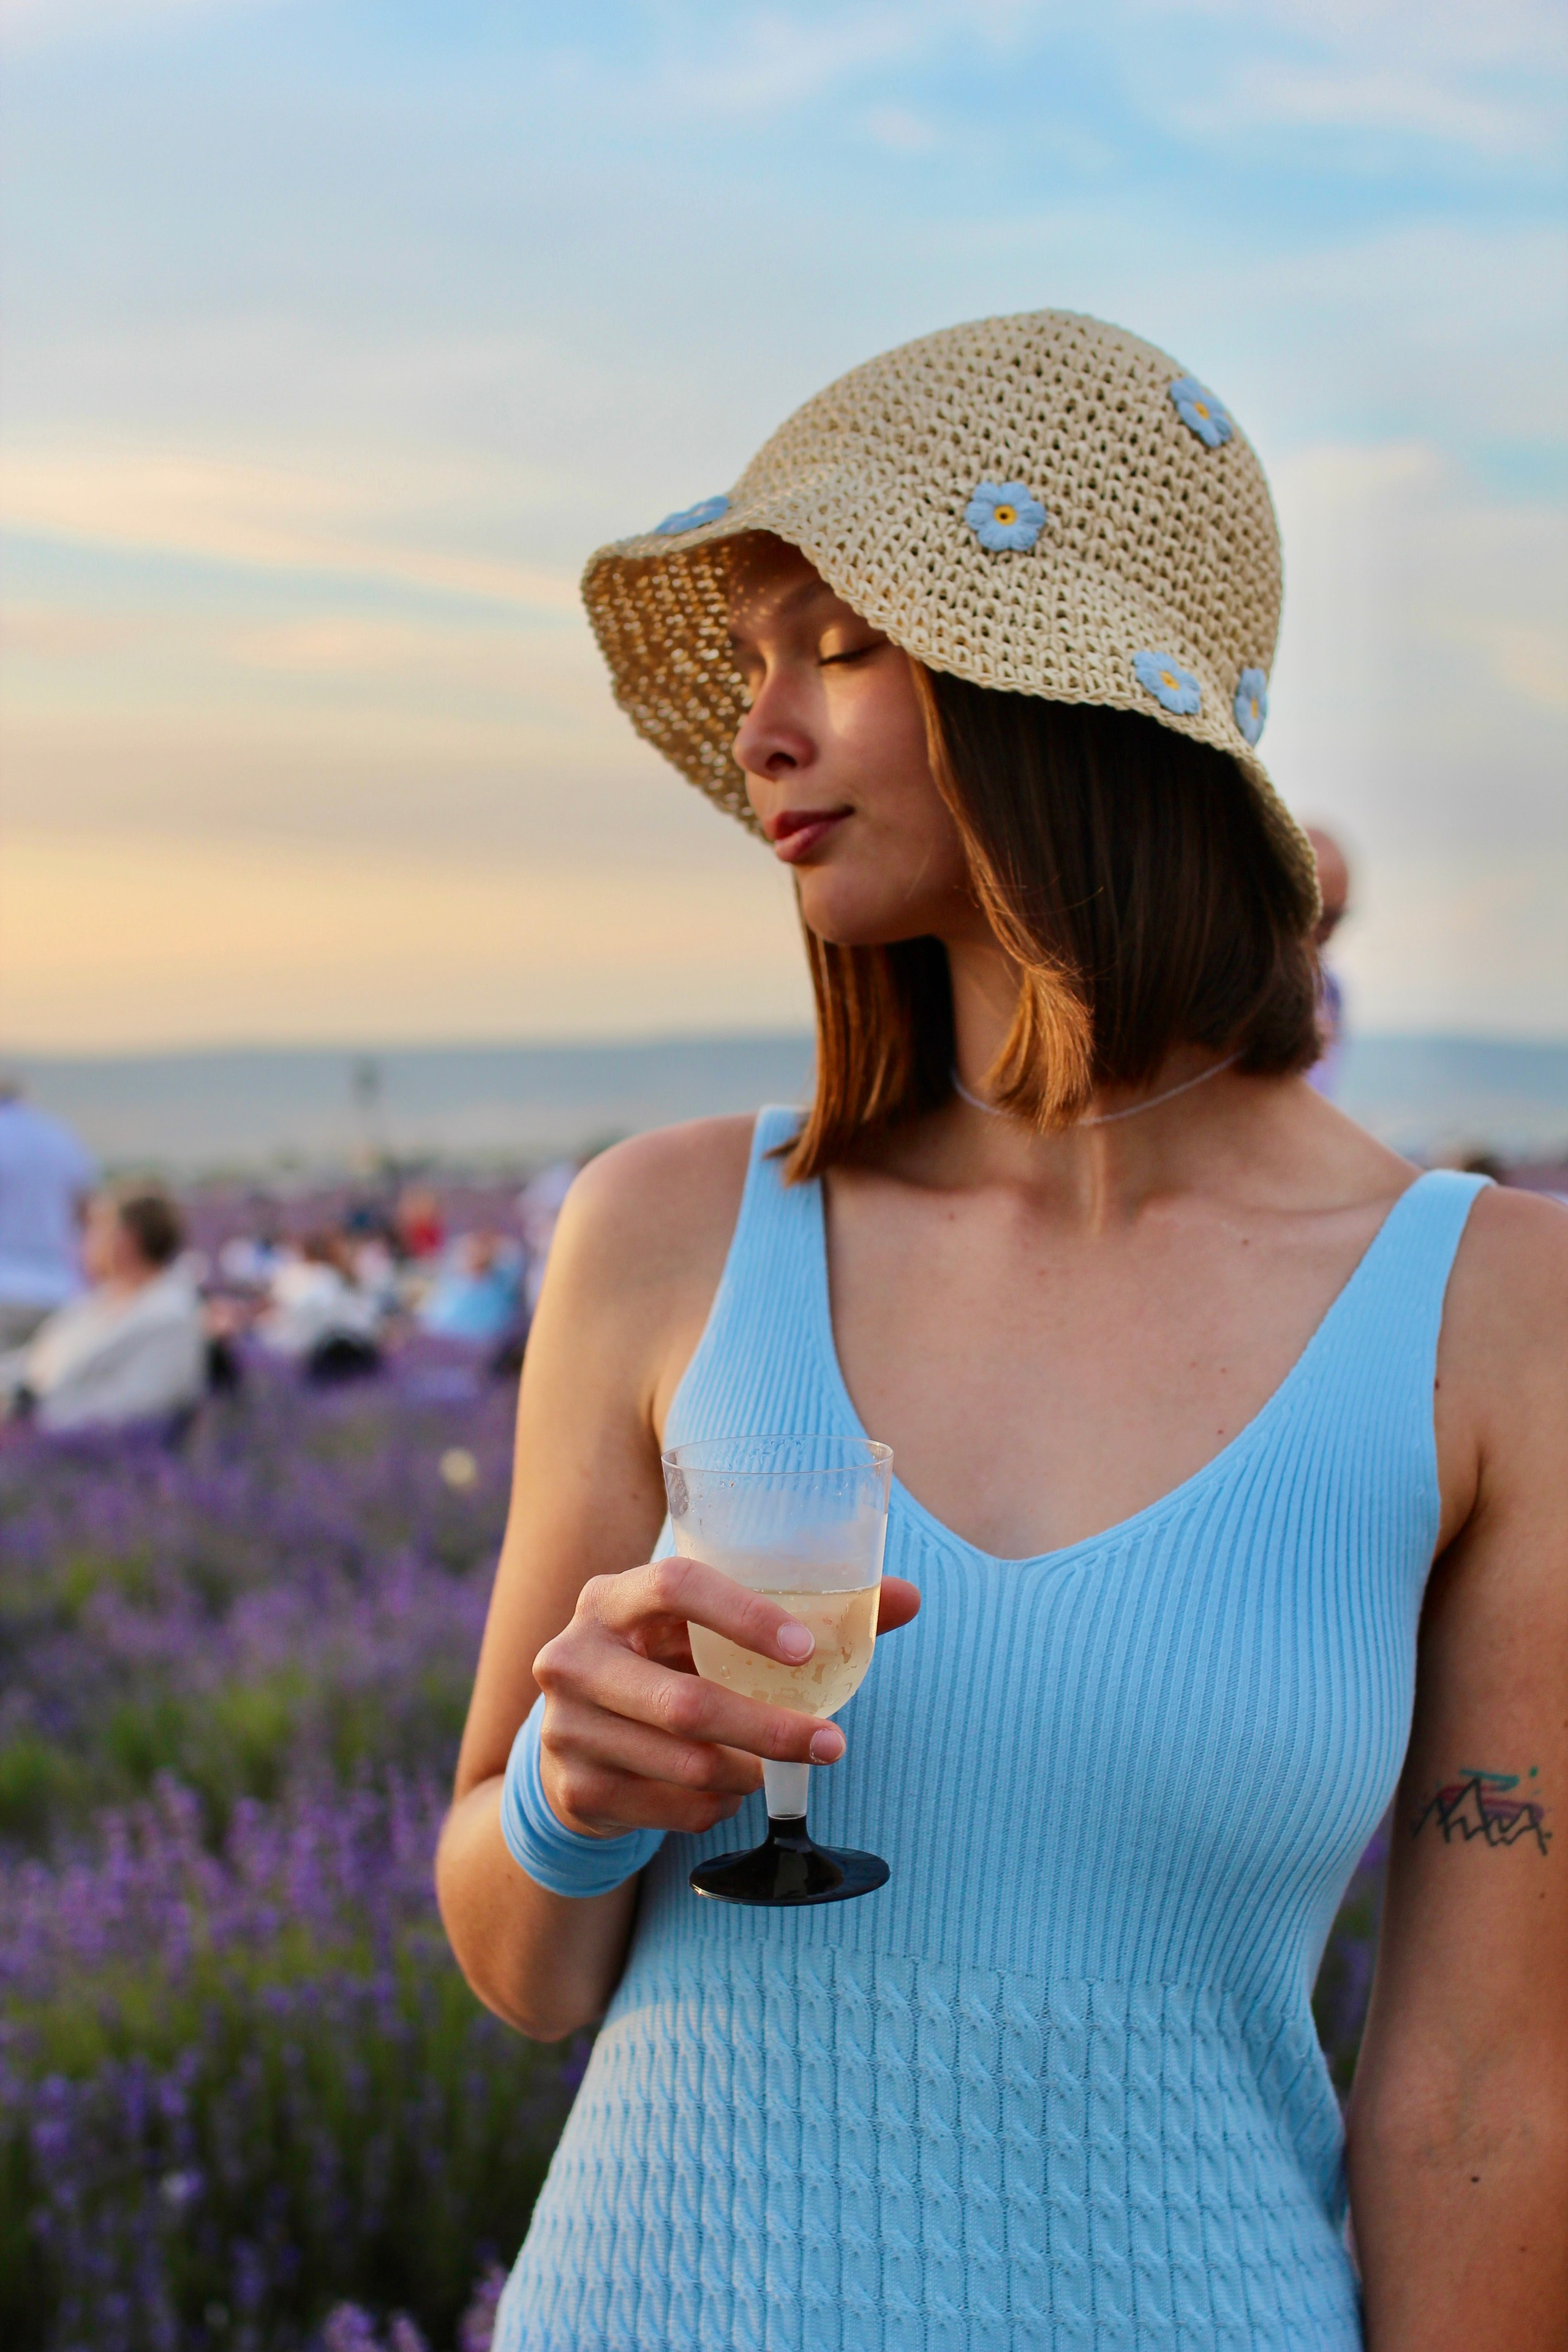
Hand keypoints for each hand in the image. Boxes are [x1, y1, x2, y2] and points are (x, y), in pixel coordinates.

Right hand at [531, 1558, 919, 1839]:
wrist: (569, 1737)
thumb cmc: (665, 1662)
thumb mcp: (706, 1629)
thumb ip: (801, 1612)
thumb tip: (907, 1597)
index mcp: (611, 1597)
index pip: (675, 1585)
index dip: (744, 1615)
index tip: (805, 1650)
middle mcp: (575, 1657)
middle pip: (686, 1703)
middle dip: (771, 1730)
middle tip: (833, 1744)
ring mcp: (566, 1729)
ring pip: (688, 1765)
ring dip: (751, 1773)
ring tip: (774, 1766)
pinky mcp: (575, 1790)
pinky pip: (676, 1809)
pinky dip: (720, 1804)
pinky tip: (730, 1788)